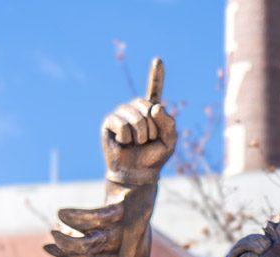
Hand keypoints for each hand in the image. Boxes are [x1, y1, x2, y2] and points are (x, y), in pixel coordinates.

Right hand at [101, 62, 175, 182]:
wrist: (137, 173)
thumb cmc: (154, 157)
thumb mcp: (170, 141)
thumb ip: (169, 123)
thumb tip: (154, 107)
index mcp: (151, 111)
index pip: (155, 91)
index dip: (156, 76)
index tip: (158, 59)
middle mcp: (135, 109)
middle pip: (147, 107)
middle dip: (152, 129)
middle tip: (147, 141)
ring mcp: (121, 114)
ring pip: (135, 118)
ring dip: (140, 136)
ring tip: (136, 144)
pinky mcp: (109, 123)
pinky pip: (122, 125)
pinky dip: (127, 137)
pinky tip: (124, 143)